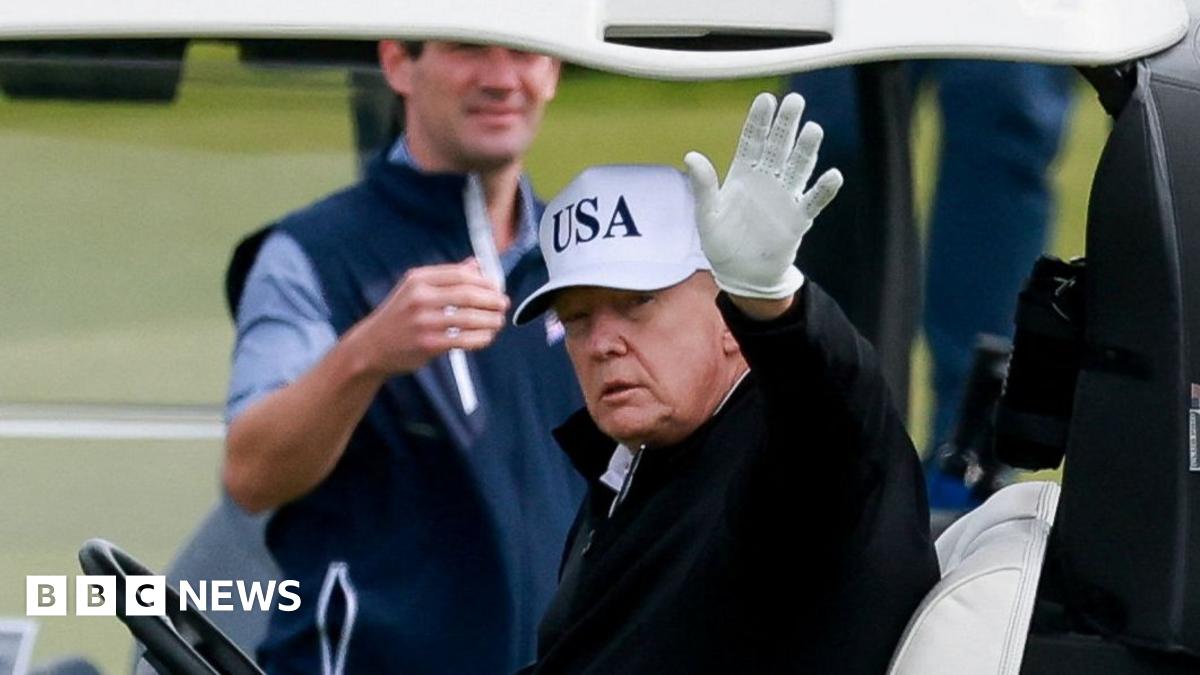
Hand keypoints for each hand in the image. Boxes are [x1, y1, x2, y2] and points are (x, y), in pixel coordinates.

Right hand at [353, 259, 509, 375]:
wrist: (371, 346)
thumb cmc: (399, 316)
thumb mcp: (415, 289)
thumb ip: (446, 276)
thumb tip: (476, 263)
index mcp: (418, 279)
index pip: (461, 274)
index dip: (484, 281)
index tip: (497, 288)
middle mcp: (420, 297)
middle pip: (468, 295)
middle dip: (492, 300)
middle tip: (504, 304)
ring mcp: (424, 321)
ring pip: (469, 318)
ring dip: (490, 320)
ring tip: (498, 321)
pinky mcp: (428, 343)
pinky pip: (464, 339)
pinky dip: (480, 338)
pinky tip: (486, 337)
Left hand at [684, 92, 842, 299]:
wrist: (741, 274)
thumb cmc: (721, 241)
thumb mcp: (707, 215)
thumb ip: (704, 186)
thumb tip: (691, 155)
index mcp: (743, 173)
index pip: (753, 140)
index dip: (759, 120)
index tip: (766, 98)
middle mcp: (767, 179)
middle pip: (779, 146)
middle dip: (787, 124)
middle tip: (796, 100)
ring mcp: (785, 196)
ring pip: (799, 166)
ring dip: (806, 149)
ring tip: (813, 129)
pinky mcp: (798, 218)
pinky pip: (813, 200)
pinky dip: (823, 189)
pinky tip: (833, 175)